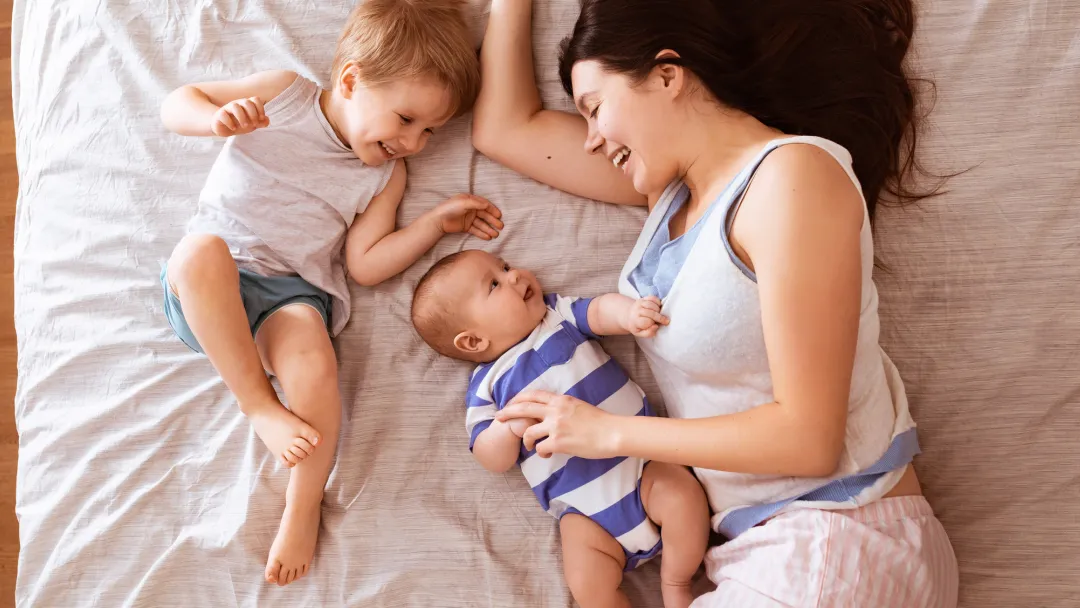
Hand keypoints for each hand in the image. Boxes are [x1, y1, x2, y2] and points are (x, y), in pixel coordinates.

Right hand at [211, 97, 268, 136]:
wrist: (224, 128)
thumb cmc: (239, 124)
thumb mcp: (252, 124)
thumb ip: (261, 122)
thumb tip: (267, 120)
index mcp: (247, 105)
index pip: (255, 99)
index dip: (260, 108)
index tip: (261, 119)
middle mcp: (238, 104)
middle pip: (247, 102)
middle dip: (253, 114)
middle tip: (254, 124)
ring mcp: (228, 108)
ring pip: (235, 106)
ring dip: (242, 117)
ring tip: (244, 126)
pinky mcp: (220, 115)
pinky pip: (223, 114)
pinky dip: (230, 122)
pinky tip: (234, 129)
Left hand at [429, 195, 503, 239]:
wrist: (438, 220)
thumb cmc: (450, 208)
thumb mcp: (463, 203)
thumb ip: (476, 203)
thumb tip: (487, 205)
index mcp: (470, 200)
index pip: (484, 205)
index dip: (492, 210)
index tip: (499, 216)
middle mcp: (471, 209)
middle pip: (484, 215)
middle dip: (493, 221)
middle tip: (501, 227)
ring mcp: (468, 218)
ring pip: (481, 224)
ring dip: (489, 229)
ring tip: (496, 235)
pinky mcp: (466, 227)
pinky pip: (476, 230)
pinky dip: (482, 233)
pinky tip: (488, 237)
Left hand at [496, 391, 618, 458]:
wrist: (612, 432)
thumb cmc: (600, 422)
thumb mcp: (579, 406)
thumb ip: (563, 408)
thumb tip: (553, 412)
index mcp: (561, 400)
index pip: (534, 395)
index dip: (519, 398)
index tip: (511, 403)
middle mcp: (556, 410)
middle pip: (523, 408)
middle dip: (508, 412)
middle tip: (498, 417)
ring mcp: (556, 426)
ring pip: (528, 431)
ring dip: (526, 440)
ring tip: (529, 446)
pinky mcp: (559, 442)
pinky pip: (540, 448)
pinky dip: (541, 453)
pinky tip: (547, 454)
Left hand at [626, 296, 668, 337]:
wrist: (629, 315)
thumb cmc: (637, 325)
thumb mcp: (640, 333)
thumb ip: (648, 333)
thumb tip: (656, 326)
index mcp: (635, 320)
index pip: (647, 322)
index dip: (653, 324)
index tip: (655, 325)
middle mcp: (636, 310)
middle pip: (651, 313)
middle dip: (660, 317)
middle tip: (666, 321)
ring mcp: (640, 303)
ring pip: (652, 305)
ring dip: (659, 310)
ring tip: (660, 314)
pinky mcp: (643, 298)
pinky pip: (653, 298)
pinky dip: (658, 302)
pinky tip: (658, 307)